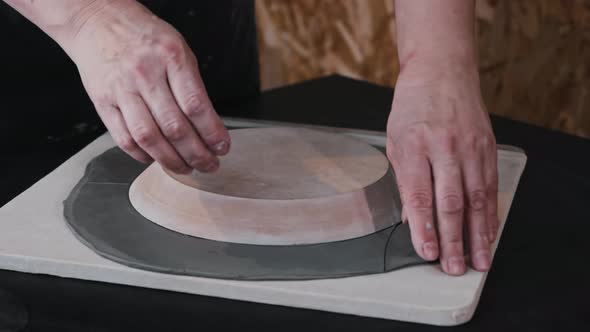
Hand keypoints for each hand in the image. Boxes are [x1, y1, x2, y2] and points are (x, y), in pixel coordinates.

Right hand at [68, 1, 229, 172]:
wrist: (97, 21)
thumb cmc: (144, 37)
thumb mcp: (178, 50)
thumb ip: (192, 86)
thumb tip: (209, 127)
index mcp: (171, 57)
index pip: (196, 105)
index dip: (212, 133)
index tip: (223, 147)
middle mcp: (146, 73)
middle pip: (175, 127)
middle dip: (197, 153)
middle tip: (210, 165)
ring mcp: (121, 89)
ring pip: (149, 137)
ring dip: (171, 160)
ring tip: (186, 167)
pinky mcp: (102, 101)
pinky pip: (124, 138)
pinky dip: (142, 155)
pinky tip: (156, 158)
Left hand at [386, 61, 497, 274]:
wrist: (442, 72)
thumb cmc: (412, 107)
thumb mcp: (395, 140)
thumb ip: (403, 180)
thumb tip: (410, 218)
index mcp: (414, 146)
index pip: (418, 195)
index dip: (423, 227)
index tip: (426, 251)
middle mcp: (445, 148)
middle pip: (450, 202)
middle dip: (452, 239)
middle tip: (452, 267)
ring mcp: (470, 148)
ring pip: (476, 199)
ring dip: (477, 234)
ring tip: (477, 261)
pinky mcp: (487, 148)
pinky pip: (490, 187)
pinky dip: (490, 214)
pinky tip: (488, 233)